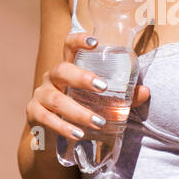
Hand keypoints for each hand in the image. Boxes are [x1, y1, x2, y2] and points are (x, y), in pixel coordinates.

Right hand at [27, 32, 150, 155]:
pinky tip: (78, 134)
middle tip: (103, 87)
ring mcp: (40, 95)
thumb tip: (145, 91)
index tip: (95, 42)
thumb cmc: (81, 111)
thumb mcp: (101, 103)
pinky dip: (63, 127)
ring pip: (56, 99)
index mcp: (69, 69)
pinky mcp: (33, 114)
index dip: (79, 40)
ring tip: (98, 122)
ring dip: (78, 111)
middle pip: (62, 70)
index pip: (69, 46)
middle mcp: (52, 77)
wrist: (54, 138)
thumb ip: (123, 97)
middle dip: (82, 77)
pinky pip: (46, 119)